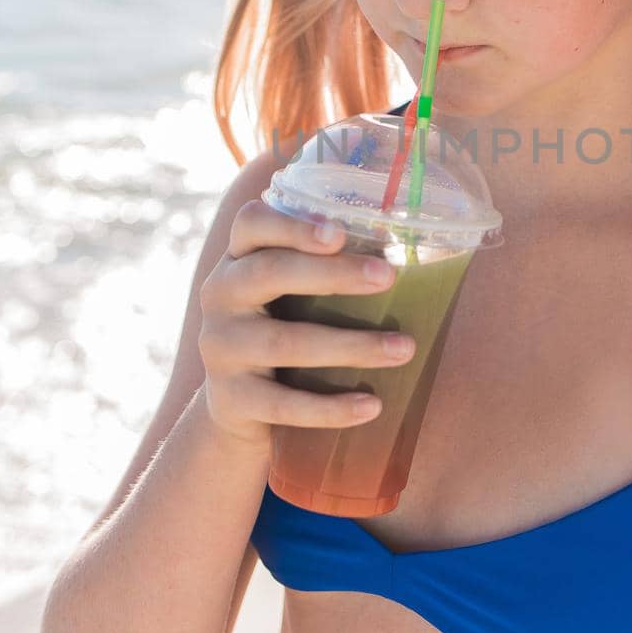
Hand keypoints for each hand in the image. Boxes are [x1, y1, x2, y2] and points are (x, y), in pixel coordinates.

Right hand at [198, 200, 414, 450]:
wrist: (235, 406)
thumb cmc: (282, 329)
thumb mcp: (288, 292)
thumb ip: (325, 268)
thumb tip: (410, 258)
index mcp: (238, 259)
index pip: (252, 224)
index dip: (293, 225)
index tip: (340, 232)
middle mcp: (221, 295)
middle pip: (271, 272)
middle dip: (334, 274)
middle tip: (389, 277)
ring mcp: (220, 347)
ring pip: (286, 343)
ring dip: (351, 346)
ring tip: (403, 348)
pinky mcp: (231, 398)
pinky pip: (284, 404)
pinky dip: (331, 408)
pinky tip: (371, 405)